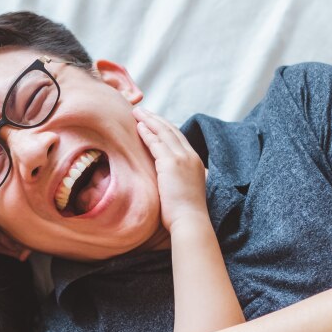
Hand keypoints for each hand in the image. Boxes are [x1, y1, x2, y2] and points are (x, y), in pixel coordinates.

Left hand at [133, 108, 208, 231]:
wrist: (190, 221)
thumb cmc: (185, 213)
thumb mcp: (185, 190)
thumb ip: (178, 180)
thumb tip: (168, 181)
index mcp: (195, 161)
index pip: (179, 138)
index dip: (165, 128)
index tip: (153, 121)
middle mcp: (190, 156)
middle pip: (171, 130)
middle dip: (156, 119)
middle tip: (143, 110)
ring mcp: (182, 158)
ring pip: (164, 133)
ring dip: (149, 120)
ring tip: (137, 112)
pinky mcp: (171, 164)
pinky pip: (156, 143)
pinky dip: (147, 133)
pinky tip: (138, 126)